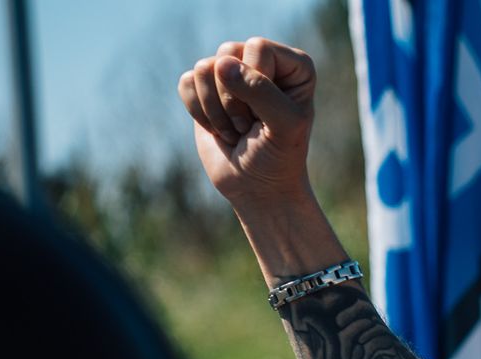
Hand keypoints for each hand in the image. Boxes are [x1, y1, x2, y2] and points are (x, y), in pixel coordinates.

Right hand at [178, 38, 317, 209]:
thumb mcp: (283, 126)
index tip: (269, 115)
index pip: (257, 47)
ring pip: (204, 68)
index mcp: (294, 65)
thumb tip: (221, 64)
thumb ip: (260, 91)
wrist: (258, 188)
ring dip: (216, 109)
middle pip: (227, 53)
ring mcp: (232, 72)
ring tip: (237, 129)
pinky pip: (186, 82)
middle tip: (251, 125)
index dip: (256, 82)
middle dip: (233, 99)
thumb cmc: (278, 158)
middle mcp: (262, 61)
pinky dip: (199, 113)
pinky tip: (219, 129)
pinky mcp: (205, 89)